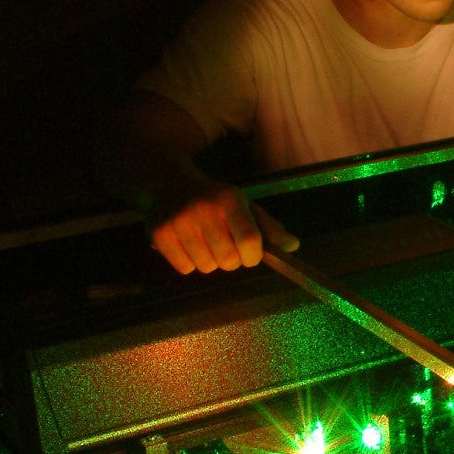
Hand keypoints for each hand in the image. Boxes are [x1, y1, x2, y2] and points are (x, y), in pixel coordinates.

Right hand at [146, 181, 299, 273]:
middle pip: (228, 260)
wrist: (170, 184)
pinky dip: (190, 264)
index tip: (250, 255)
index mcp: (230, 200)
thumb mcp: (245, 206)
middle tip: (226, 247)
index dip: (253, 256)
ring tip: (206, 244)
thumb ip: (269, 228)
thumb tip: (293, 246)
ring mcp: (180, 221)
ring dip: (211, 262)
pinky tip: (189, 246)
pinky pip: (185, 269)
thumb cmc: (216, 200)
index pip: (249, 240)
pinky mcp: (160, 234)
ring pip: (206, 267)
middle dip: (232, 261)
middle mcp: (204, 209)